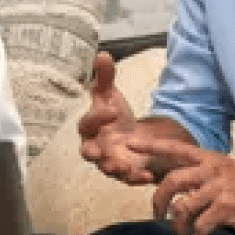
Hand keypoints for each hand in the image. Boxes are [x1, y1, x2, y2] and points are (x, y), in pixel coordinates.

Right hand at [77, 52, 155, 184]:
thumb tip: (102, 54)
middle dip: (93, 154)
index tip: (113, 110)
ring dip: (114, 168)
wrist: (130, 136)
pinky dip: (137, 178)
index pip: (86, 124)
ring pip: (107, 169)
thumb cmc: (115, 116)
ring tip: (124, 167)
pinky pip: (128, 180)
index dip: (96, 117)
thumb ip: (106, 77)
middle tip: (101, 152)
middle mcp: (96, 147)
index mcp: (90, 128)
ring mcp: (109, 162)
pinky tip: (148, 176)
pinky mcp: (124, 174)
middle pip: (87, 152)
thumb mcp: (112, 95)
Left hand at [128, 137, 234, 234]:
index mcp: (212, 160)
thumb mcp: (230, 175)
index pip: (176, 148)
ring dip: (178, 226)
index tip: (130, 142)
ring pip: (182, 207)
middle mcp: (212, 170)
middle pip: (171, 181)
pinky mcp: (226, 208)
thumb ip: (206, 179)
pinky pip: (200, 225)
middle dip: (157, 201)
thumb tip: (182, 196)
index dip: (152, 145)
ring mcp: (219, 188)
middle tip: (157, 215)